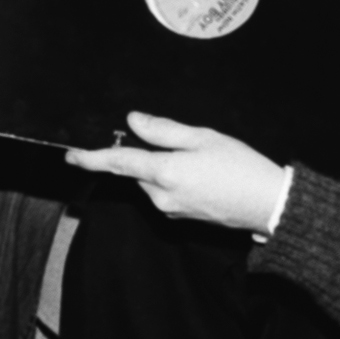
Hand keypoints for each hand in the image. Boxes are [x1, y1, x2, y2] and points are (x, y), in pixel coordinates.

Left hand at [67, 113, 289, 232]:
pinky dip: (175, 179)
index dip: (92, 158)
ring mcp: (171, 210)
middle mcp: (161, 196)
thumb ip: (164, 131)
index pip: (118, 163)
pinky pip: (167, 193)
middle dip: (148, 154)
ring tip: (202, 159)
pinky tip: (204, 174)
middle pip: (137, 171)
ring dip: (164, 167)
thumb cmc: (240, 167)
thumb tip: (132, 122)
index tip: (71, 156)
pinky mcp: (182, 216)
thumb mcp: (203, 138)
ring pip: (153, 182)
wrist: (268, 204)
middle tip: (182, 143)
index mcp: (164, 173)